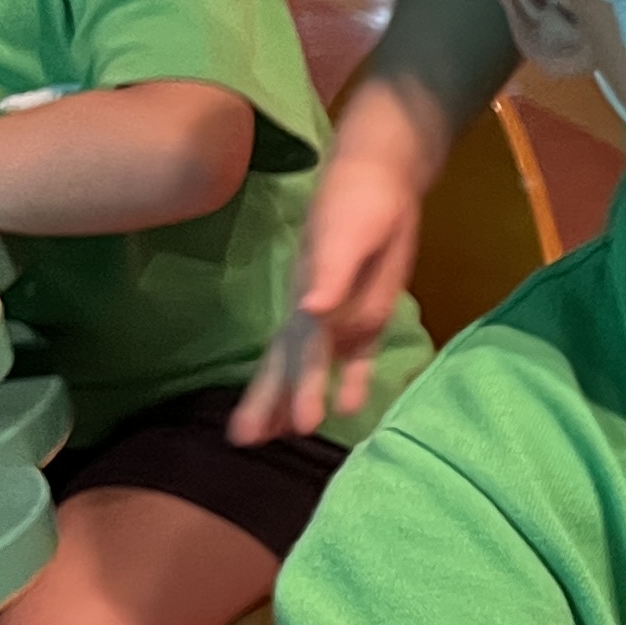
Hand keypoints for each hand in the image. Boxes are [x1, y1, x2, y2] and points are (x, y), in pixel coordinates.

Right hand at [231, 149, 422, 442]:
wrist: (379, 181)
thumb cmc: (356, 204)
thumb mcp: (347, 236)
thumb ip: (331, 274)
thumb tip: (311, 310)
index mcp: (307, 300)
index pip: (299, 355)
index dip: (296, 390)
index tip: (294, 427)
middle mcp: (315, 315)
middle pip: (289, 365)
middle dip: (271, 402)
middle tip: (246, 442)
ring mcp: (338, 316)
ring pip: (313, 365)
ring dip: (299, 397)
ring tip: (284, 435)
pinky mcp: (364, 313)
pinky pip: (356, 354)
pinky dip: (353, 378)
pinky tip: (350, 406)